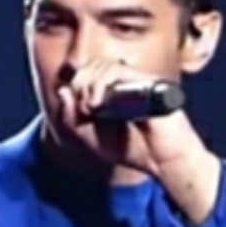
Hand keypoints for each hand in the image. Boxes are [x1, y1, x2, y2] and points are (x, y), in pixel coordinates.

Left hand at [57, 58, 206, 177]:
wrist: (162, 162)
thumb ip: (72, 118)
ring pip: (104, 65)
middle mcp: (126, 82)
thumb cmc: (132, 150)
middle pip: (93, 65)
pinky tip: (97, 103)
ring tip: (89, 108)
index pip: (88, 72)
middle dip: (80, 84)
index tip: (77, 109)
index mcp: (113, 90)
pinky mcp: (148, 82)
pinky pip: (119, 71)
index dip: (76, 85)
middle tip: (83, 108)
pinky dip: (102, 84)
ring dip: (89, 85)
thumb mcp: (91, 138)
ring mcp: (138, 80)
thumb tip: (62, 91)